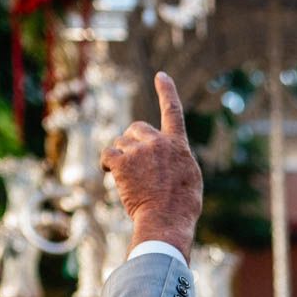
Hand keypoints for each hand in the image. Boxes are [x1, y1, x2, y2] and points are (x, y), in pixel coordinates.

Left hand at [100, 72, 201, 258]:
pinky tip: (108, 174)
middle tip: (133, 162)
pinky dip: (106, 164)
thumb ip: (178, 162)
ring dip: (121, 157)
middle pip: (137, 127)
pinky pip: (107, 155)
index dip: (166, 92)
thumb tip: (170, 161)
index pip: (173, 112)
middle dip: (132, 140)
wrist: (167, 220)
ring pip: (120, 143)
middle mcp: (158, 142)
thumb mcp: (190, 180)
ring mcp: (139, 151)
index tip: (161, 76)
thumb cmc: (181, 208)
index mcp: (177, 146)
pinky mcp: (122, 163)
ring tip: (128, 179)